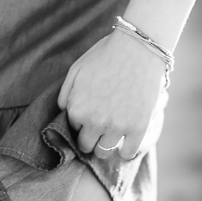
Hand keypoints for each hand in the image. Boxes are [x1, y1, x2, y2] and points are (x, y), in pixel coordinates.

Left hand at [57, 28, 167, 160]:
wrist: (138, 47)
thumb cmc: (105, 55)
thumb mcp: (76, 69)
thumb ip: (66, 94)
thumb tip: (63, 112)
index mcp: (77, 109)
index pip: (73, 129)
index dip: (81, 122)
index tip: (91, 113)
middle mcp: (94, 122)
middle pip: (86, 146)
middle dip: (91, 137)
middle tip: (100, 125)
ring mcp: (117, 127)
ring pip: (104, 152)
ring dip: (105, 145)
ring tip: (112, 132)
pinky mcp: (138, 128)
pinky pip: (128, 153)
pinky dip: (126, 149)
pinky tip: (126, 138)